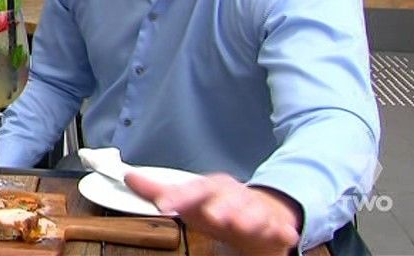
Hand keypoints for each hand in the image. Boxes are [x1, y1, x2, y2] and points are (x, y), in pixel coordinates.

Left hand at [126, 171, 300, 255]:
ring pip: (252, 212)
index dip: (177, 196)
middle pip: (225, 198)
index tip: (162, 204)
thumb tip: (128, 177)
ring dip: (247, 217)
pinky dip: (281, 230)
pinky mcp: (274, 225)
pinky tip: (284, 235)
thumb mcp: (187, 198)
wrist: (257, 211)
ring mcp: (254, 209)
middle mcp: (232, 195)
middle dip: (219, 206)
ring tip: (241, 224)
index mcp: (210, 187)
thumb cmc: (216, 205)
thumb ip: (157, 190)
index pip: (192, 189)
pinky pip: (279, 227)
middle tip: (212, 215)